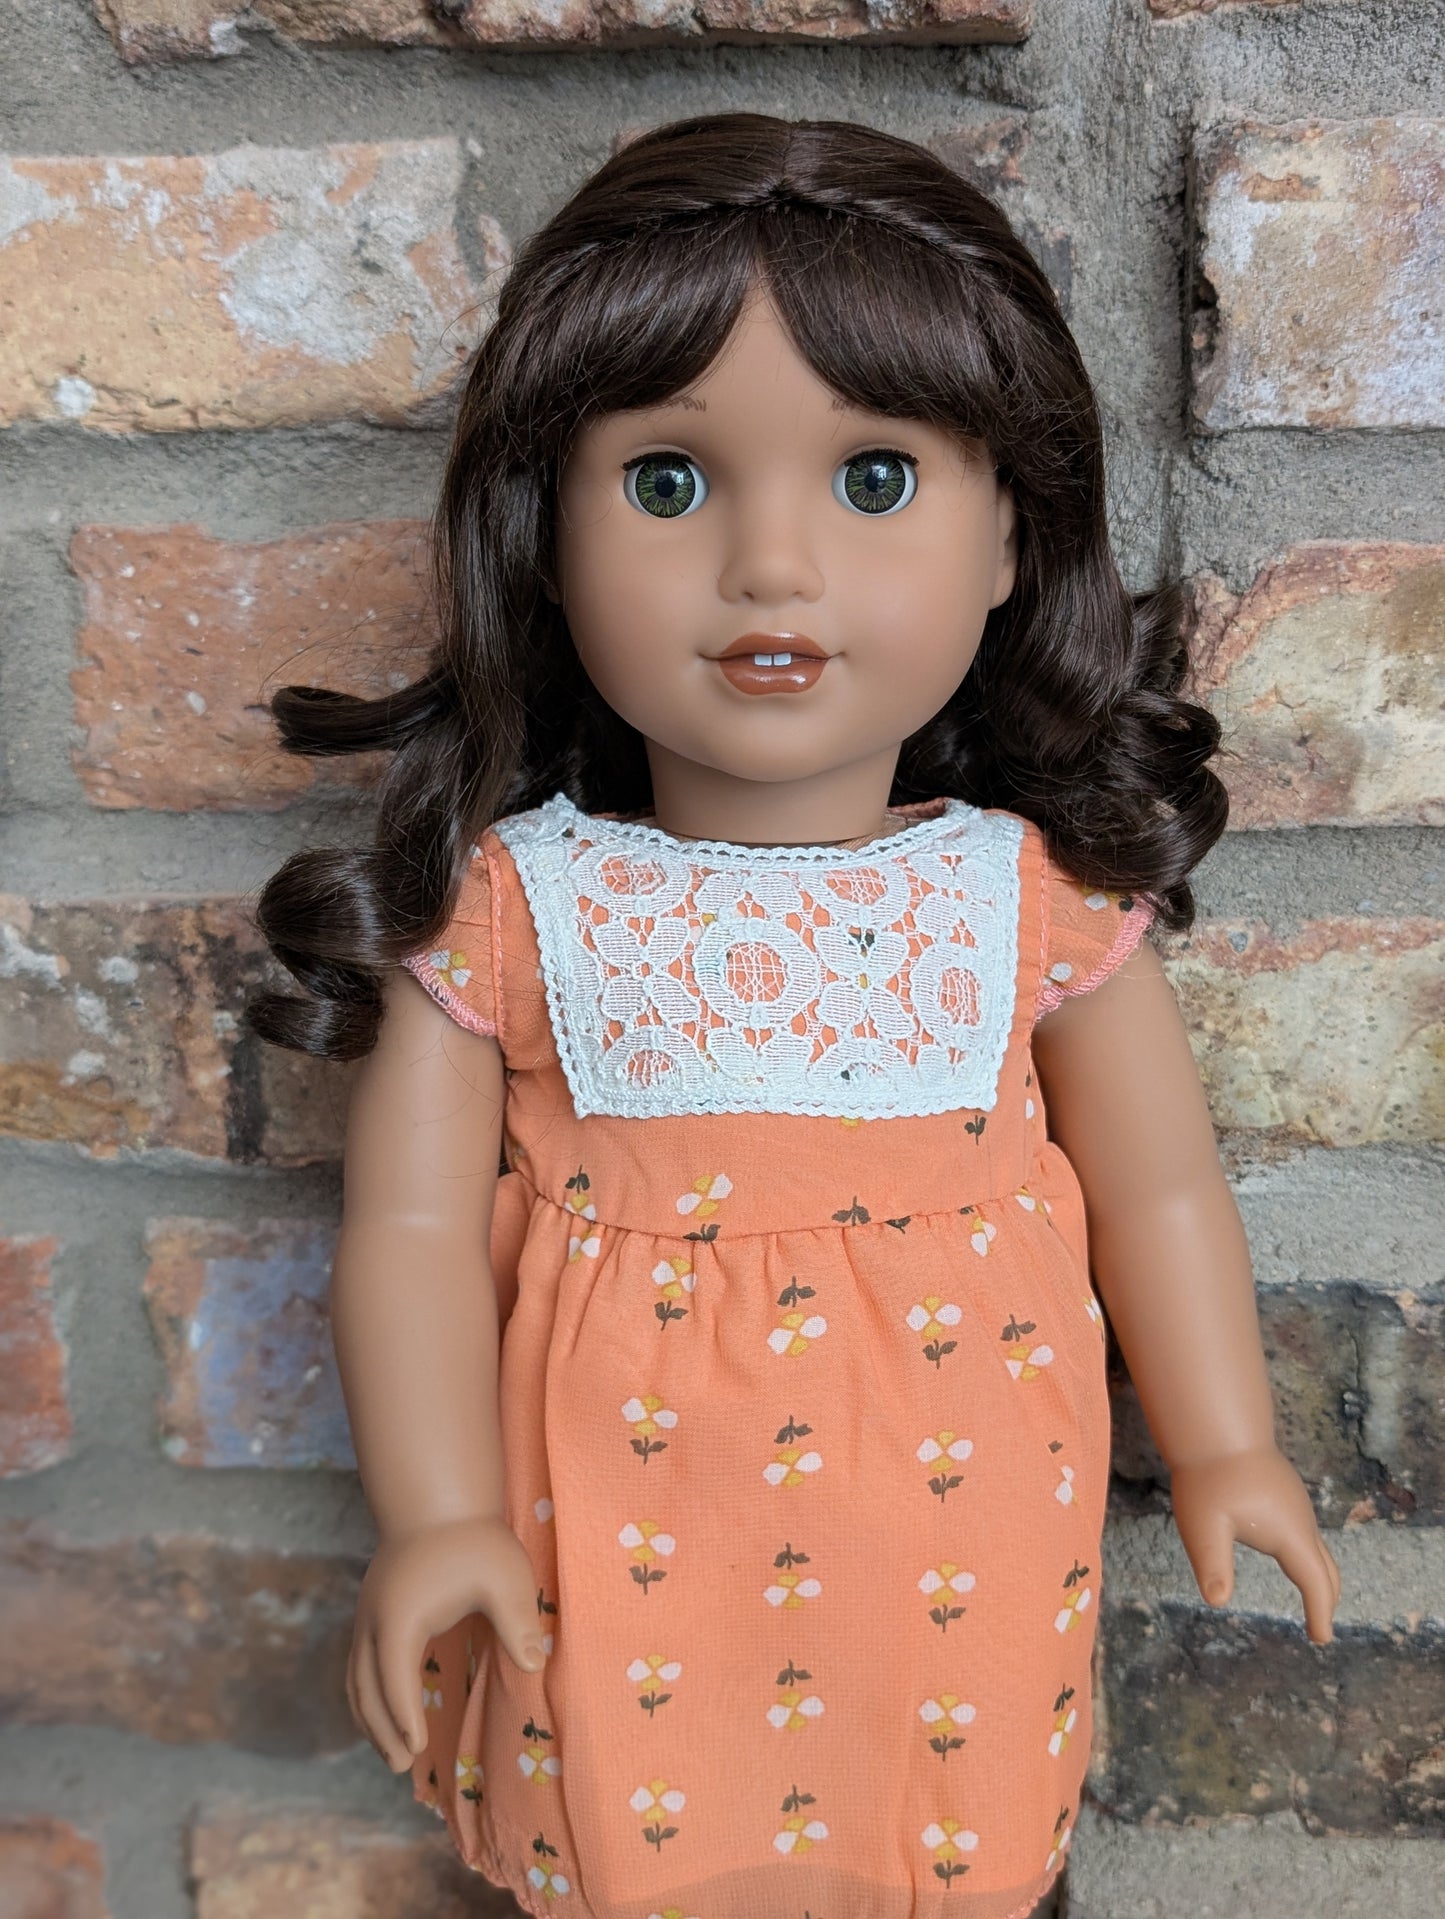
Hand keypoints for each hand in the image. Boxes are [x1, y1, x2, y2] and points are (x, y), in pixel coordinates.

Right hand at [347, 1512, 545, 1770]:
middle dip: (382, 1729)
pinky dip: (367, 1694)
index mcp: (401, 1615)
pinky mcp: (372, 1610)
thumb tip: (535, 1664)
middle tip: (402, 1766)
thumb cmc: (474, 1539)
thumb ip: (518, 1621)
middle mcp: (374, 1619)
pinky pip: (359, 1664)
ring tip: (391, 1752)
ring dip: (370, 1717)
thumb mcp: (504, 1576)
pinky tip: (385, 1710)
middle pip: (366, 1686)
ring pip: (356, 1678)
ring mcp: (367, 1614)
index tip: (416, 1749)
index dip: (403, 1715)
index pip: (395, 1677)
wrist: (437, 1498)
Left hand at [1167, 1444, 1340, 1645]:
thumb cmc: (1208, 1477)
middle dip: (1325, 1598)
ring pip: (1316, 1547)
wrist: (1216, 1425)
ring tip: (1314, 1598)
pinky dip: (1307, 1555)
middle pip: (1324, 1568)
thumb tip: (1217, 1601)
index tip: (1321, 1640)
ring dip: (1319, 1576)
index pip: (1315, 1581)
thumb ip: (1213, 1564)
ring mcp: (1295, 1503)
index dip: (1319, 1612)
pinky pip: (1304, 1532)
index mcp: (1289, 1534)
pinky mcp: (1284, 1492)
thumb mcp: (1202, 1525)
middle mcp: (1301, 1520)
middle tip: (1320, 1627)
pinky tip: (1290, 1553)